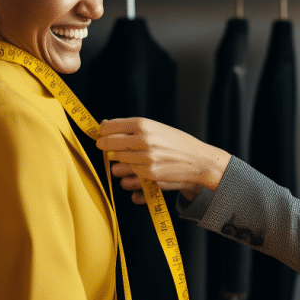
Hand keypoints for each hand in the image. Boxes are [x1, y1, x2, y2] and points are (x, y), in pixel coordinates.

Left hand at [96, 118, 230, 204]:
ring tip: (129, 159)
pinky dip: (130, 174)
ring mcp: (145, 158)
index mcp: (143, 124)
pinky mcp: (149, 174)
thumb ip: (132, 127)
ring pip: (115, 161)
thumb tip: (104, 125)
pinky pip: (127, 175)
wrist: (198, 160)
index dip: (102, 133)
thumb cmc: (176, 142)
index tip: (101, 135)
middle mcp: (143, 139)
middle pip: (108, 144)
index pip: (109, 128)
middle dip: (105, 147)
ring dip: (118, 162)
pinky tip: (140, 169)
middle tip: (106, 148)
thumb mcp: (156, 128)